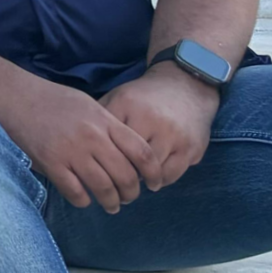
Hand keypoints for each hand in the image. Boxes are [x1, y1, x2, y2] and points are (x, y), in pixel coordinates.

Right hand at [0, 72, 157, 210]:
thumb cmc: (53, 100)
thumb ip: (110, 128)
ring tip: (112, 205)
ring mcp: (70, 151)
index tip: (155, 184)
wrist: (13, 96)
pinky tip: (84, 198)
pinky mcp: (50, 163)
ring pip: (103, 189)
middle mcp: (91, 137)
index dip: (154, 174)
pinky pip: (76, 193)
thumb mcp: (89, 105)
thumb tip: (130, 156)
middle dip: (132, 193)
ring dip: (112, 202)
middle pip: (126, 176)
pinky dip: (84, 201)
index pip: (142, 153)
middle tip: (129, 197)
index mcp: (104, 120)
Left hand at [103, 64, 219, 192]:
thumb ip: (101, 117)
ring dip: (140, 181)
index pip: (107, 139)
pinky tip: (152, 179)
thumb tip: (80, 142)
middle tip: (113, 184)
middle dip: (120, 175)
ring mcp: (173, 136)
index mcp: (127, 105)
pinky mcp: (191, 149)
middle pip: (129, 159)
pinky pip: (172, 174)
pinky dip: (160, 180)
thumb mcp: (118, 98)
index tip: (95, 167)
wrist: (185, 88)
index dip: (100, 157)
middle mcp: (151, 120)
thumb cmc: (144, 97)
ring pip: (151, 171)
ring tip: (131, 184)